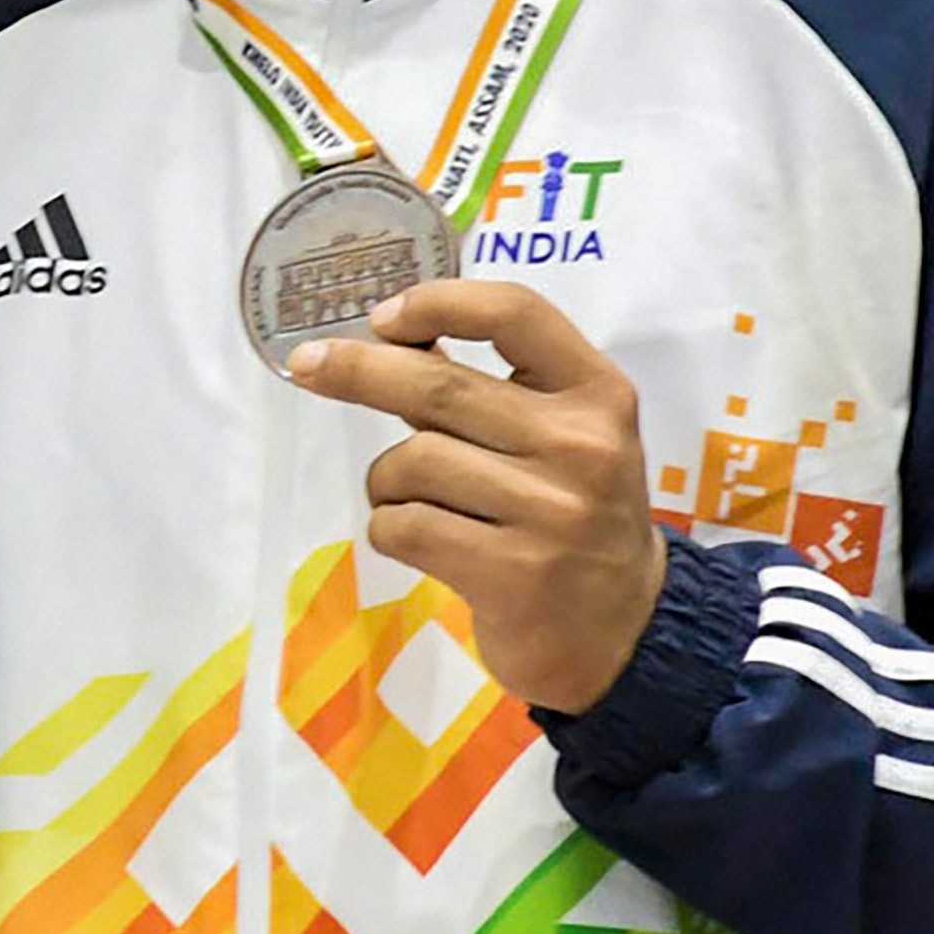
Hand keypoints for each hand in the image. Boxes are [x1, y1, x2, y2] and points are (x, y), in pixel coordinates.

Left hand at [285, 277, 665, 714]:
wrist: (624, 630)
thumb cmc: (574, 517)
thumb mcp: (559, 440)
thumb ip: (486, 393)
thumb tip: (387, 339)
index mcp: (599, 394)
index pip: (516, 313)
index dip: (439, 303)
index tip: (383, 316)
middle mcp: (583, 446)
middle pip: (439, 387)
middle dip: (359, 371)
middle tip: (309, 366)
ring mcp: (551, 513)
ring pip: (413, 462)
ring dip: (387, 480)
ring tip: (413, 500)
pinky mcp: (514, 575)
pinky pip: (404, 526)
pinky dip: (390, 528)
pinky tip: (419, 540)